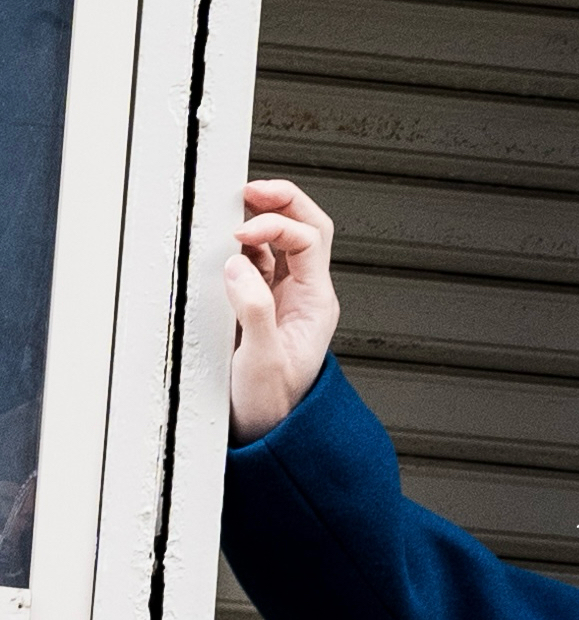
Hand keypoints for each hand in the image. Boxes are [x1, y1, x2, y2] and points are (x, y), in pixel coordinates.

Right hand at [224, 179, 340, 444]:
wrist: (267, 429)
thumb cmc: (272, 402)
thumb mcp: (261, 359)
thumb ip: (252, 310)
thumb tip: (238, 265)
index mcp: (315, 301)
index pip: (307, 240)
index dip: (275, 225)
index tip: (239, 233)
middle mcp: (304, 293)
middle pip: (305, 227)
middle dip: (279, 202)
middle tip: (246, 190)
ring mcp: (283, 295)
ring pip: (280, 239)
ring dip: (259, 218)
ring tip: (230, 210)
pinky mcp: (260, 301)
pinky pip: (255, 259)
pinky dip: (240, 244)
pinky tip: (223, 244)